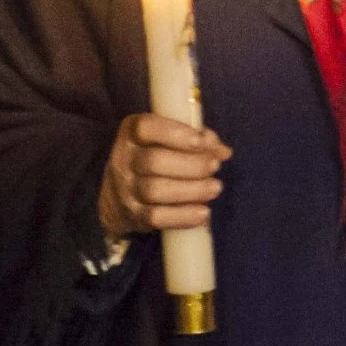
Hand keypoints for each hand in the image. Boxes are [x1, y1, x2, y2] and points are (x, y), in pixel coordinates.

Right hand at [97, 114, 232, 239]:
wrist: (122, 196)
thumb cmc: (158, 157)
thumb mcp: (173, 140)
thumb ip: (200, 139)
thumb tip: (223, 151)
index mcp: (132, 135)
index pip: (144, 128)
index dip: (173, 133)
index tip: (199, 141)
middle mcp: (123, 160)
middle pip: (153, 161)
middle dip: (191, 164)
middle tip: (215, 166)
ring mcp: (125, 189)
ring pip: (154, 190)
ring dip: (192, 190)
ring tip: (215, 187)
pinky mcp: (133, 215)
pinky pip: (156, 217)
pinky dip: (183, 216)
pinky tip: (203, 212)